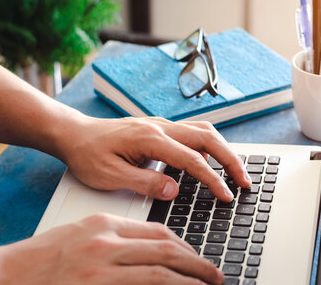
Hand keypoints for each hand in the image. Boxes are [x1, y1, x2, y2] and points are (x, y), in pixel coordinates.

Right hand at [0, 214, 223, 284]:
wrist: (7, 276)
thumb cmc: (42, 259)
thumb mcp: (83, 234)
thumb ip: (119, 239)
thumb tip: (156, 250)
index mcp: (105, 223)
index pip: (159, 231)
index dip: (184, 246)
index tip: (197, 258)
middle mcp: (106, 243)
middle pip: (166, 248)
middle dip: (196, 263)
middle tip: (213, 275)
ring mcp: (100, 269)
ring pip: (160, 272)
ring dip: (189, 280)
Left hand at [55, 117, 250, 201]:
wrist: (75, 133)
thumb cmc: (88, 154)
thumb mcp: (109, 176)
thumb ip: (144, 182)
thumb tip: (174, 190)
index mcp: (149, 139)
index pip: (192, 159)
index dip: (212, 179)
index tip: (226, 195)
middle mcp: (161, 127)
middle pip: (208, 137)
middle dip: (231, 159)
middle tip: (245, 181)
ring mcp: (162, 124)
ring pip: (204, 130)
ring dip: (224, 149)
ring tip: (235, 170)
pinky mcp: (162, 128)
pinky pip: (194, 131)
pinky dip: (209, 145)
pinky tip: (210, 161)